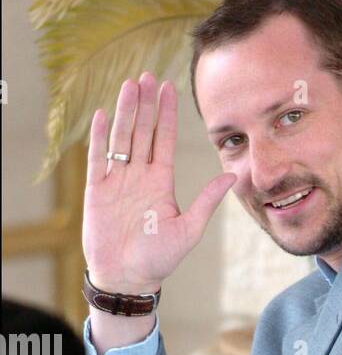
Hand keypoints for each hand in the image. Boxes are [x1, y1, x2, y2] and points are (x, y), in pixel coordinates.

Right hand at [83, 71, 235, 293]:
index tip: (169, 87)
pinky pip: (98, 158)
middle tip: (148, 75)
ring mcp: (117, 181)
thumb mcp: (189, 229)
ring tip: (129, 86)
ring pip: (121, 138)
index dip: (167, 114)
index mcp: (161, 182)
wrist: (128, 279)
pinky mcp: (96, 191)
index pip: (165, 140)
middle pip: (142, 131)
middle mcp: (139, 176)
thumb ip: (207, 201)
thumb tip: (232, 176)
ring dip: (124, 112)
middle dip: (146, 104)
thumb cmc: (159, 259)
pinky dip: (99, 137)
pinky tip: (102, 115)